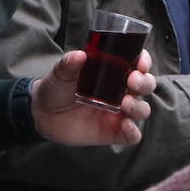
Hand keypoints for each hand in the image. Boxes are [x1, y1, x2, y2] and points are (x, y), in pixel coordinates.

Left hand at [30, 48, 155, 145]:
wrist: (43, 113)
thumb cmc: (57, 87)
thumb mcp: (61, 72)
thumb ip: (69, 63)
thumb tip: (79, 55)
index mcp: (114, 71)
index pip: (138, 63)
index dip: (144, 61)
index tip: (140, 62)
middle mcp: (121, 91)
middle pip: (146, 85)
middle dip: (144, 82)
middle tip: (132, 81)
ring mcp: (119, 112)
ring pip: (142, 109)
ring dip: (138, 106)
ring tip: (125, 103)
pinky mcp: (113, 132)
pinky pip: (132, 135)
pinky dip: (133, 132)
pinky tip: (125, 126)